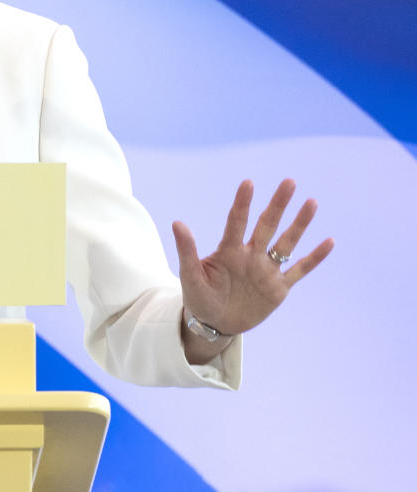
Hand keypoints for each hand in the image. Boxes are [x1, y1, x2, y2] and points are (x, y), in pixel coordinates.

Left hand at [173, 179, 332, 349]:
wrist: (214, 323)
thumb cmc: (199, 297)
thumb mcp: (190, 275)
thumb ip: (187, 250)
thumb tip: (177, 223)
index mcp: (228, 250)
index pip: (237, 222)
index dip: (242, 203)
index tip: (248, 182)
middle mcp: (250, 255)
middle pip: (266, 226)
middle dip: (278, 205)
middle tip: (289, 181)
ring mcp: (266, 271)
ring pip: (287, 243)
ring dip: (299, 224)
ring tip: (311, 202)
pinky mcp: (278, 289)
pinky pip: (299, 270)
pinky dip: (314, 258)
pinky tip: (328, 241)